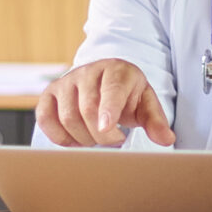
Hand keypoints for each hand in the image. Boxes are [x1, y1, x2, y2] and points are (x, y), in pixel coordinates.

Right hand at [34, 59, 175, 147]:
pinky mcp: (49, 94)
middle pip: (87, 109)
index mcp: (116, 70)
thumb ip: (155, 121)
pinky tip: (76, 139)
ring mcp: (66, 82)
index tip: (107, 128)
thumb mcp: (145, 103)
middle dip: (101, 135)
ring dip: (83, 138)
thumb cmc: (127, 94)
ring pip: (67, 117)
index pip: (111, 89)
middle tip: (114, 140)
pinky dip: (59, 137)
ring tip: (97, 138)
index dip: (108, 109)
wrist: (105, 80)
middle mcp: (88, 72)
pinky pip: (45, 119)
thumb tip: (166, 139)